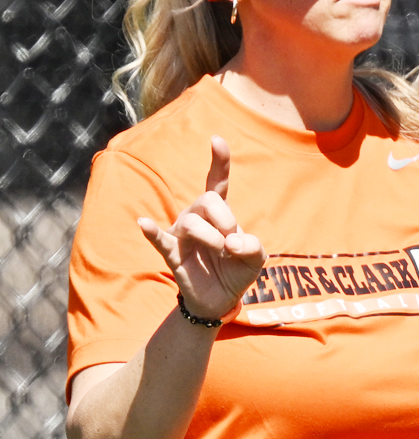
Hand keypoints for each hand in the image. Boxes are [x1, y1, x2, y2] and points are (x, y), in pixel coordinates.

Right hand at [138, 137, 265, 321]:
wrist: (221, 298)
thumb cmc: (237, 269)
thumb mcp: (256, 257)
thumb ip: (253, 246)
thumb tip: (232, 243)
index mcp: (218, 212)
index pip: (216, 181)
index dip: (218, 161)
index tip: (216, 140)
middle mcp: (196, 216)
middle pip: (206, 200)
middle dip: (225, 219)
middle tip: (232, 241)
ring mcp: (181, 233)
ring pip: (191, 222)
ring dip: (211, 237)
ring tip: (220, 251)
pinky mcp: (171, 253)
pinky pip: (159, 239)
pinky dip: (151, 231)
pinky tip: (143, 223)